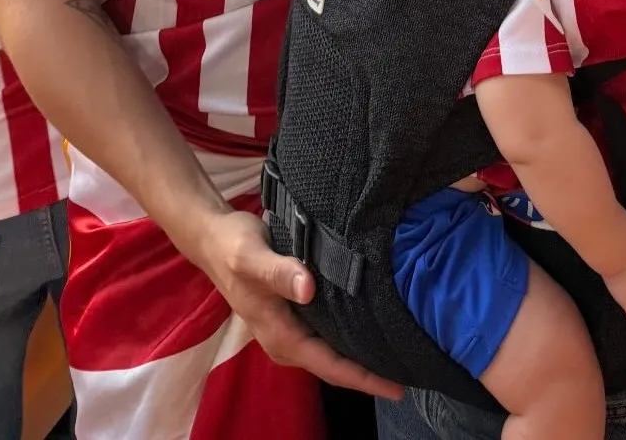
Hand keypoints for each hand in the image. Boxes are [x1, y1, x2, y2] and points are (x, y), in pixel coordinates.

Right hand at [197, 210, 401, 399]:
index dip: (363, 379)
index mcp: (280, 336)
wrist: (214, 238)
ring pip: (332, 352)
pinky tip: (372, 325)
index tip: (397, 387)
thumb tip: (308, 289)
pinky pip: (327, 335)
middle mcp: (286, 341)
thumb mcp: (252, 256)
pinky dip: (350, 336)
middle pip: (335, 366)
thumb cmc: (234, 247)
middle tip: (411, 367)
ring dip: (361, 355)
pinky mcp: (294, 316)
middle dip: (370, 373)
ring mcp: (290, 330)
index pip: (329, 366)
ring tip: (399, 351)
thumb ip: (279, 272)